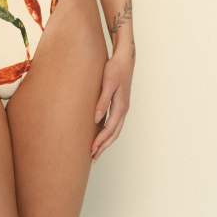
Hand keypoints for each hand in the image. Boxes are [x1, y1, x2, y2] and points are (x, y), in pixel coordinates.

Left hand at [90, 45, 134, 160]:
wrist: (125, 58)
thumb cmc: (115, 69)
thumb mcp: (108, 83)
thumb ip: (102, 101)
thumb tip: (96, 119)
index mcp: (120, 106)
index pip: (109, 129)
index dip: (100, 141)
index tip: (91, 150)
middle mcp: (123, 109)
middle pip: (114, 133)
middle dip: (103, 146)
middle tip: (93, 157)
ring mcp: (122, 107)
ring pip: (115, 129)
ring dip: (106, 140)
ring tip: (96, 149)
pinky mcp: (119, 103)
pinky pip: (114, 121)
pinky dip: (107, 131)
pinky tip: (99, 132)